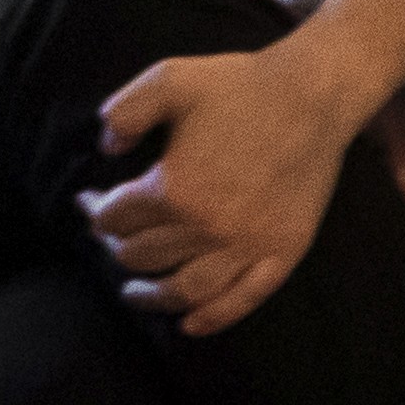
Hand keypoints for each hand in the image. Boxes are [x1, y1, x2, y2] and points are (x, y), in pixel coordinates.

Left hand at [88, 35, 369, 333]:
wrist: (314, 94)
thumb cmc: (238, 84)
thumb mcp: (167, 80)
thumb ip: (123, 112)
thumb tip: (105, 147)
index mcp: (173, 189)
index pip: (114, 218)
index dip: (94, 210)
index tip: (90, 203)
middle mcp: (208, 227)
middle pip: (141, 256)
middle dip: (117, 247)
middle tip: (112, 237)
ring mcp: (248, 245)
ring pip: (185, 289)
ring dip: (153, 296)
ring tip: (134, 293)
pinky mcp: (284, 251)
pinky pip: (244, 299)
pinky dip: (213, 317)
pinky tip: (190, 324)